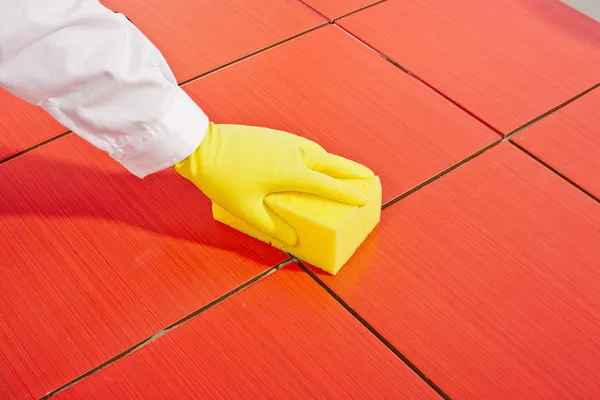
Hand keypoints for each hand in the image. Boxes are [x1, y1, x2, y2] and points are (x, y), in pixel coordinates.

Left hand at [174, 123, 373, 245]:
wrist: (201, 146)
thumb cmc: (223, 179)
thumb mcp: (247, 209)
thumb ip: (273, 226)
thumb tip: (294, 240)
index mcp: (291, 172)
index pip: (328, 185)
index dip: (347, 194)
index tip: (363, 199)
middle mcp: (293, 153)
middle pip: (332, 162)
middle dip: (352, 171)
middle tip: (369, 177)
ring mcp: (284, 141)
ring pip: (318, 151)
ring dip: (335, 160)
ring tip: (345, 170)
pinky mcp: (274, 135)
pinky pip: (305, 145)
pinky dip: (318, 153)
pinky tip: (314, 158)